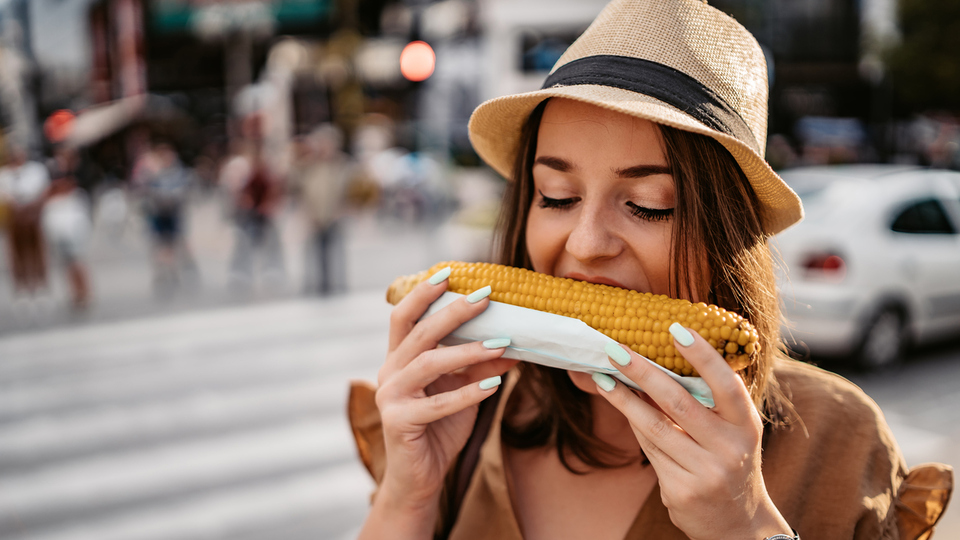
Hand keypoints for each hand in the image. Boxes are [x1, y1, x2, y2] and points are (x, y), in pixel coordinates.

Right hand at [376, 270, 517, 510]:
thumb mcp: (463, 390)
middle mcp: (389, 373)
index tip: (448, 273)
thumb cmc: (440, 429)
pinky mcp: (400, 423)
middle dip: (452, 312)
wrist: (420, 479)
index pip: (404, 317)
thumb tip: (513, 343)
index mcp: (398, 360)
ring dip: (467, 351)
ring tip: (500, 343)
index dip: (423, 294)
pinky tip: (495, 385)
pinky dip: (468, 393)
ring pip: (429, 364)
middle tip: (484, 297)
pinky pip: (437, 404)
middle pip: (418, 333)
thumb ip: (480, 366)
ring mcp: (390, 398)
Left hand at [594, 325, 791, 539]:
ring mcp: (705, 472)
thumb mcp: (733, 432)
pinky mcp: (681, 491)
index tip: (676, 330)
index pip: (726, 384)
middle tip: (616, 349)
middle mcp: (730, 449)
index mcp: (746, 426)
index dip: (703, 356)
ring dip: (623, 399)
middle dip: (642, 372)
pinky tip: (619, 404)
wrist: (738, 525)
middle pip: (678, 402)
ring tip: (602, 376)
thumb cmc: (729, 462)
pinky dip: (634, 424)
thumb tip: (660, 360)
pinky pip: (649, 449)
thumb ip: (708, 402)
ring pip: (654, 426)